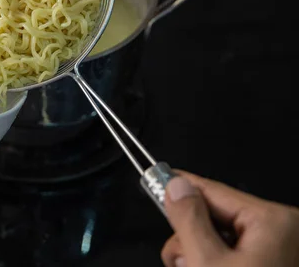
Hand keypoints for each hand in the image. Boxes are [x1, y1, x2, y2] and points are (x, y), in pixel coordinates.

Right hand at [161, 171, 298, 266]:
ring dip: (199, 252)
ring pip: (221, 236)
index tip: (155, 179)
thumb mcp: (208, 263)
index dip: (179, 187)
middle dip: (191, 235)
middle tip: (182, 260)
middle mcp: (283, 230)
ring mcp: (279, 249)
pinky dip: (215, 261)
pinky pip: (234, 251)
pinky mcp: (272, 262)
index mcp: (274, 221)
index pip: (213, 190)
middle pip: (215, 215)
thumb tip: (176, 187)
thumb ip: (189, 220)